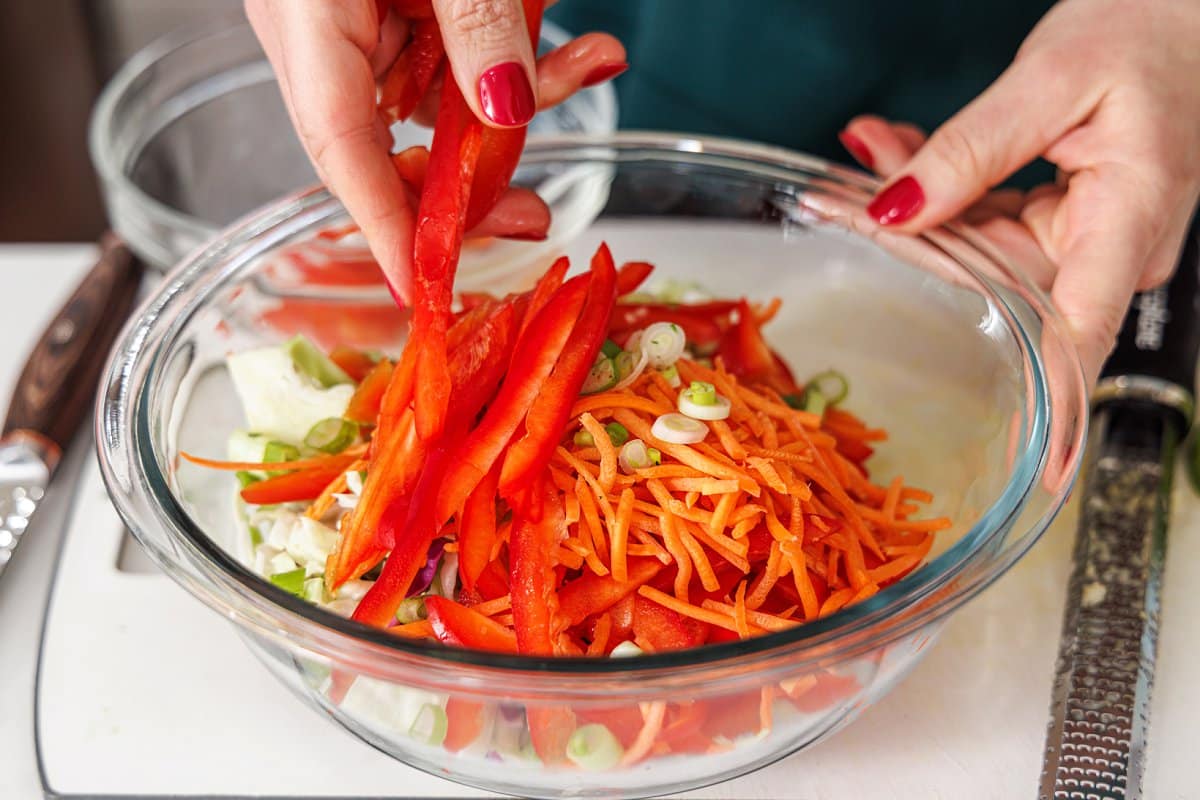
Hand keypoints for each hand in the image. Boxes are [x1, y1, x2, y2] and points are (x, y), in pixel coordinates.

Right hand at [245, 0, 625, 301]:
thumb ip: (473, 25)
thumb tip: (506, 115)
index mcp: (309, 22)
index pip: (343, 155)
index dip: (387, 232)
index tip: (425, 294)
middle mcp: (323, 33)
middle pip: (392, 143)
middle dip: (473, 179)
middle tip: (536, 211)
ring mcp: (358, 18)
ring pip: (437, 98)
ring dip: (516, 93)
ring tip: (592, 62)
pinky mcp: (393, 2)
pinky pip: (451, 53)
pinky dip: (508, 49)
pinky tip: (572, 42)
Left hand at [842, 0, 1199, 385]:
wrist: (1186, 7)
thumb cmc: (1147, 31)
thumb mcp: (1051, 80)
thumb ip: (969, 151)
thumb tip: (896, 211)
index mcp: (1129, 218)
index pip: (1083, 334)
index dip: (1053, 405)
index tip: (1037, 467)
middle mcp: (1111, 246)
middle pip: (991, 276)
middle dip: (912, 231)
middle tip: (839, 191)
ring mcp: (1089, 237)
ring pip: (979, 246)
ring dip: (918, 197)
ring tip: (870, 145)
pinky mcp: (1066, 221)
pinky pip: (991, 220)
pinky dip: (946, 186)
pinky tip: (899, 151)